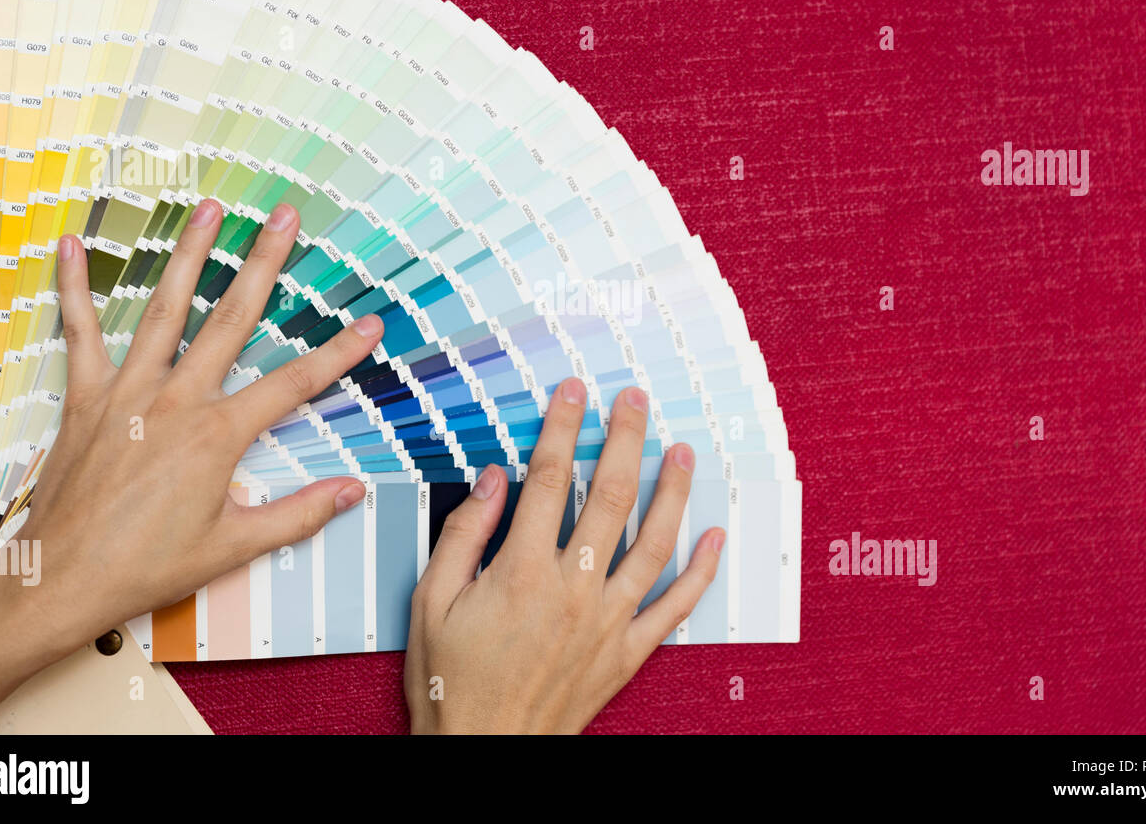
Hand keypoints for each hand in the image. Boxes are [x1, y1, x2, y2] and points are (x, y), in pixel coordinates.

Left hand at [0, 200, 381, 732]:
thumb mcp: (233, 546)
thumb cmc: (145, 567)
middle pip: (232, 318)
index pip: (295, 383)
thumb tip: (352, 492)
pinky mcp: (85, 398)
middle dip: (265, 263)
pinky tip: (73, 246)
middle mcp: (175, 400)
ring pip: (165, 309)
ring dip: (190, 255)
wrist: (60, 581)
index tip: (370, 324)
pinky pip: (80, 333)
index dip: (339, 352)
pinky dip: (74, 288)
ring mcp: (127, 392)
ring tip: (211, 210)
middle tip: (285, 219)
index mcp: (217, 435)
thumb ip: (298, 514)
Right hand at [404, 377, 724, 733]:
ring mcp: (607, 621)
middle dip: (625, 439)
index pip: (551, 479)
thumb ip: (465, 535)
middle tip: (635, 400)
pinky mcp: (627, 652)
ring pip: (653, 542)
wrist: (481, 753)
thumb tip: (494, 478)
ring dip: (671, 491)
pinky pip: (675, 607)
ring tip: (681, 450)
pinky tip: (714, 537)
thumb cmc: (450, 683)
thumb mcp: (431, 603)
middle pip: (610, 496)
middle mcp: (573, 588)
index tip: (573, 392)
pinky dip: (700, 571)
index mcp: (522, 571)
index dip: (564, 427)